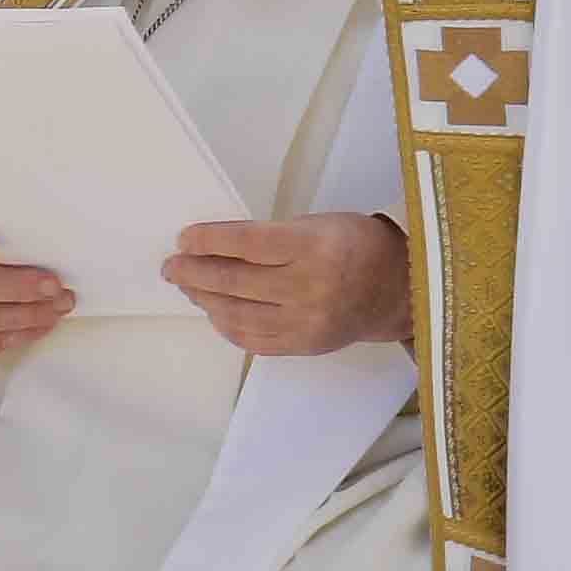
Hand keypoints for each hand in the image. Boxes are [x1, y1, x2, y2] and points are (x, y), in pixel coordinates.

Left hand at [163, 214, 412, 356]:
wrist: (399, 291)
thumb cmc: (356, 246)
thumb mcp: (317, 225)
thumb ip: (270, 237)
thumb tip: (215, 246)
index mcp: (314, 247)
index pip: (247, 243)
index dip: (209, 241)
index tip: (184, 238)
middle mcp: (309, 286)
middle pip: (235, 281)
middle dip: (194, 272)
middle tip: (172, 266)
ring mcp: (306, 321)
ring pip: (238, 313)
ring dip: (205, 299)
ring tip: (188, 286)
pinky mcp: (304, 346)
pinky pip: (253, 340)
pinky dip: (227, 326)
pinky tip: (215, 311)